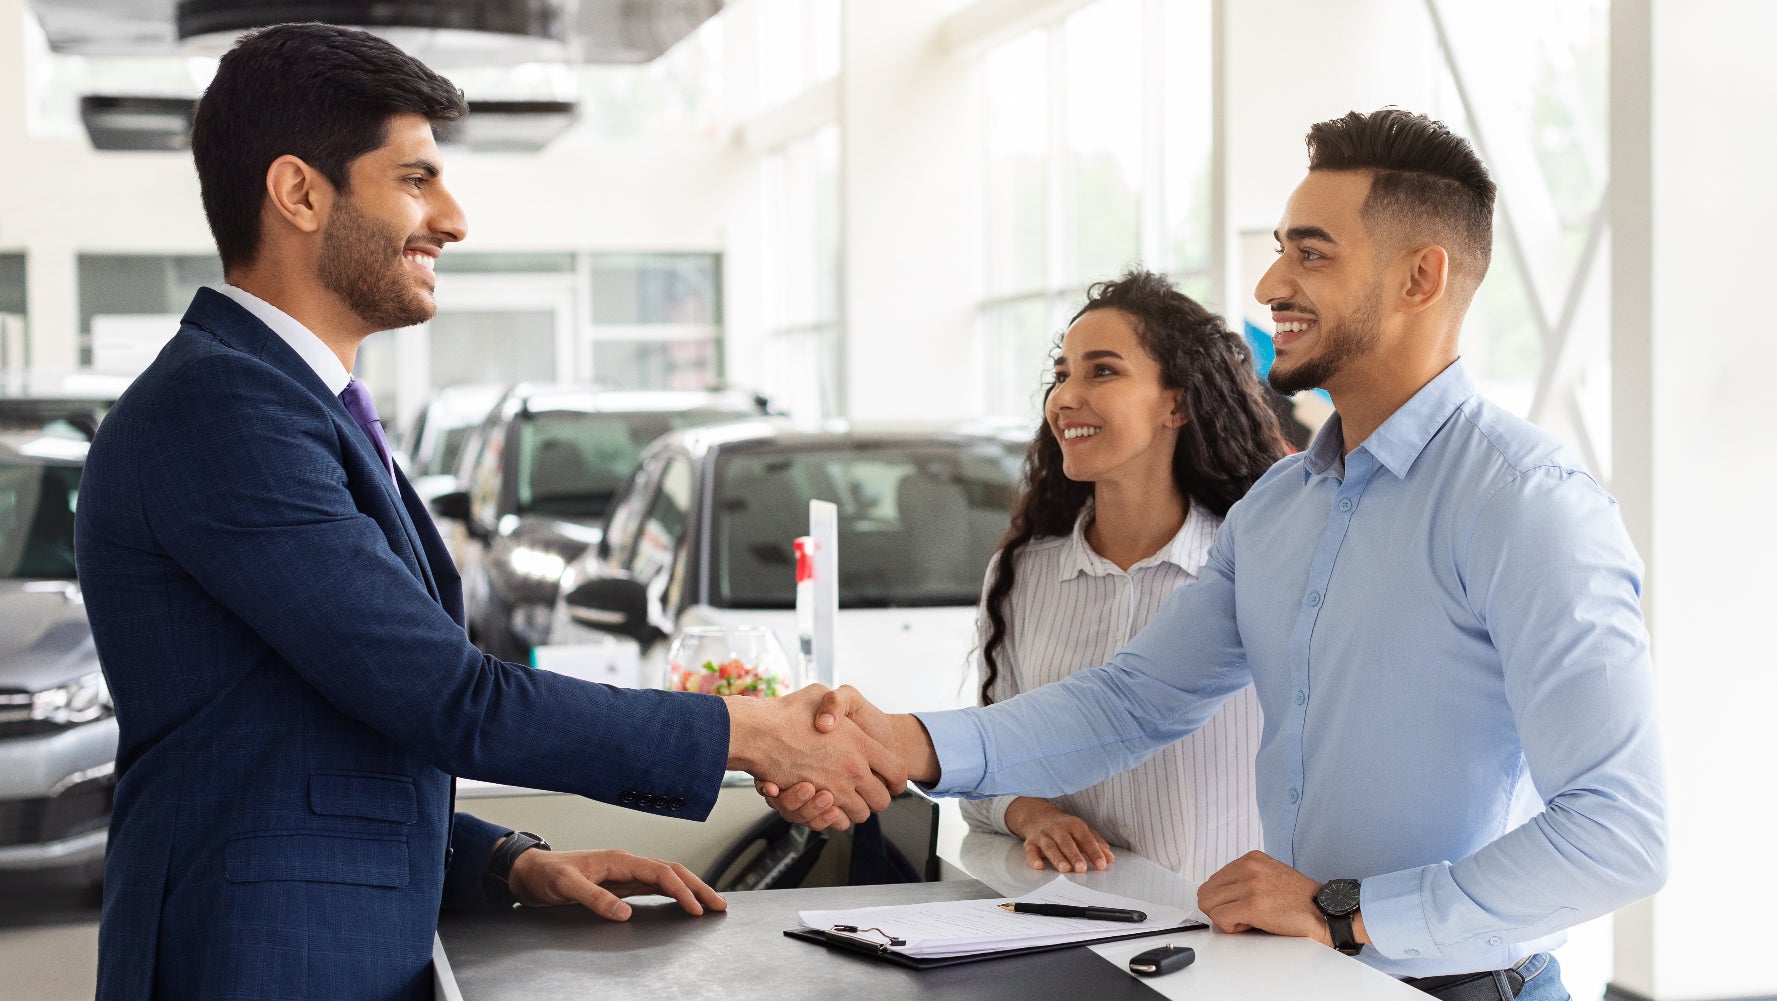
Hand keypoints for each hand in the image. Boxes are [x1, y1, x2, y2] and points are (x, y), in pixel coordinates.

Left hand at [505, 846, 726, 919]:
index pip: (660, 873)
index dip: (681, 890)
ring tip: (711, 903)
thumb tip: (625, 912)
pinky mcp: (621, 884)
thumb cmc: (545, 875)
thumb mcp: (566, 886)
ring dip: (691, 888)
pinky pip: (655, 886)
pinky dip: (675, 893)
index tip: (695, 908)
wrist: (530, 873)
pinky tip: (683, 902)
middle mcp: (626, 864)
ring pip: (667, 878)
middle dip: (698, 886)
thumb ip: (595, 897)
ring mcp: (625, 874)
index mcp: (618, 860)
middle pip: (672, 871)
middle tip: (720, 904)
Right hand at [726, 684, 907, 831]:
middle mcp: (853, 769)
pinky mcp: (814, 803)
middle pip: (882, 800)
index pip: (897, 773)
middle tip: (868, 790)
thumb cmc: (786, 712)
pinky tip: (828, 804)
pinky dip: (833, 817)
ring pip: (860, 814)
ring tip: (846, 796)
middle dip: (877, 798)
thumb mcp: (820, 692)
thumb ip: (837, 702)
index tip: (892, 781)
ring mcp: (835, 789)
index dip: (897, 780)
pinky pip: (836, 821)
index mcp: (861, 744)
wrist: (757, 731)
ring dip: (854, 809)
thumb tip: (840, 713)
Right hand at [1003, 797, 1113, 872]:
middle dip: (1074, 855)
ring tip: (1065, 869)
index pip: (1085, 837)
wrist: (1037, 816)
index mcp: (1073, 824)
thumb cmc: (1064, 827)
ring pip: (1050, 847)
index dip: (1094, 851)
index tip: (1102, 864)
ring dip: (1057, 858)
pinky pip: (1030, 850)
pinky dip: (1032, 858)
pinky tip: (1038, 865)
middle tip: (1082, 868)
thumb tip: (1109, 858)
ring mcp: (1043, 835)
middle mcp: (1057, 828)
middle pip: (1066, 842)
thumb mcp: (1082, 831)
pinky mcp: (1030, 843)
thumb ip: (1096, 843)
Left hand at [1197, 851, 1368, 947]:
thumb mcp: (1268, 876)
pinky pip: (1220, 919)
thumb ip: (1243, 879)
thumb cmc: (1297, 900)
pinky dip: (1232, 927)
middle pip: (1205, 893)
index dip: (1223, 900)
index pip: (1212, 881)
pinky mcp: (1253, 905)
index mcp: (1252, 858)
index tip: (1239, 906)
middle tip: (1242, 916)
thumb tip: (1215, 894)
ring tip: (1250, 919)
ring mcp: (1251, 885)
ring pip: (1209, 905)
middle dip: (1220, 909)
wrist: (1323, 912)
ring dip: (1226, 918)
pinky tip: (1252, 925)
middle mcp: (1249, 867)